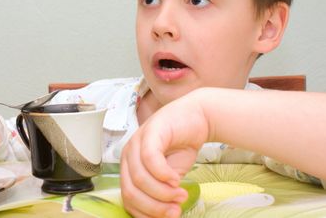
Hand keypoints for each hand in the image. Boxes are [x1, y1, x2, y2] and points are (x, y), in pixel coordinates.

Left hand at [120, 92, 208, 217]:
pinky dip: (163, 174)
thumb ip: (162, 192)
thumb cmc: (181, 146)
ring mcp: (137, 141)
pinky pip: (149, 159)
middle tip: (175, 210)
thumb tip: (164, 216)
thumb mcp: (170, 176)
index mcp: (129, 167)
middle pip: (131, 191)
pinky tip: (177, 179)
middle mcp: (128, 154)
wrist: (197, 118)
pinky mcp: (150, 131)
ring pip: (139, 177)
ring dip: (162, 193)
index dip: (146, 214)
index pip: (128, 198)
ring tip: (181, 195)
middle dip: (154, 207)